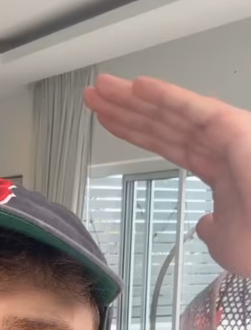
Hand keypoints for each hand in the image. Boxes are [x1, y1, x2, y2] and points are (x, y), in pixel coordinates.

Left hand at [83, 75, 250, 277]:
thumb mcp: (228, 244)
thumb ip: (211, 231)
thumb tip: (205, 224)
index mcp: (219, 169)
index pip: (168, 143)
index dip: (137, 129)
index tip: (107, 119)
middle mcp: (222, 146)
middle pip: (163, 122)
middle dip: (127, 108)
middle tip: (93, 94)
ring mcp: (229, 134)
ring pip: (173, 111)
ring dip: (135, 97)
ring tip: (102, 86)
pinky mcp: (236, 129)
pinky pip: (195, 108)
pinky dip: (167, 97)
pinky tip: (138, 87)